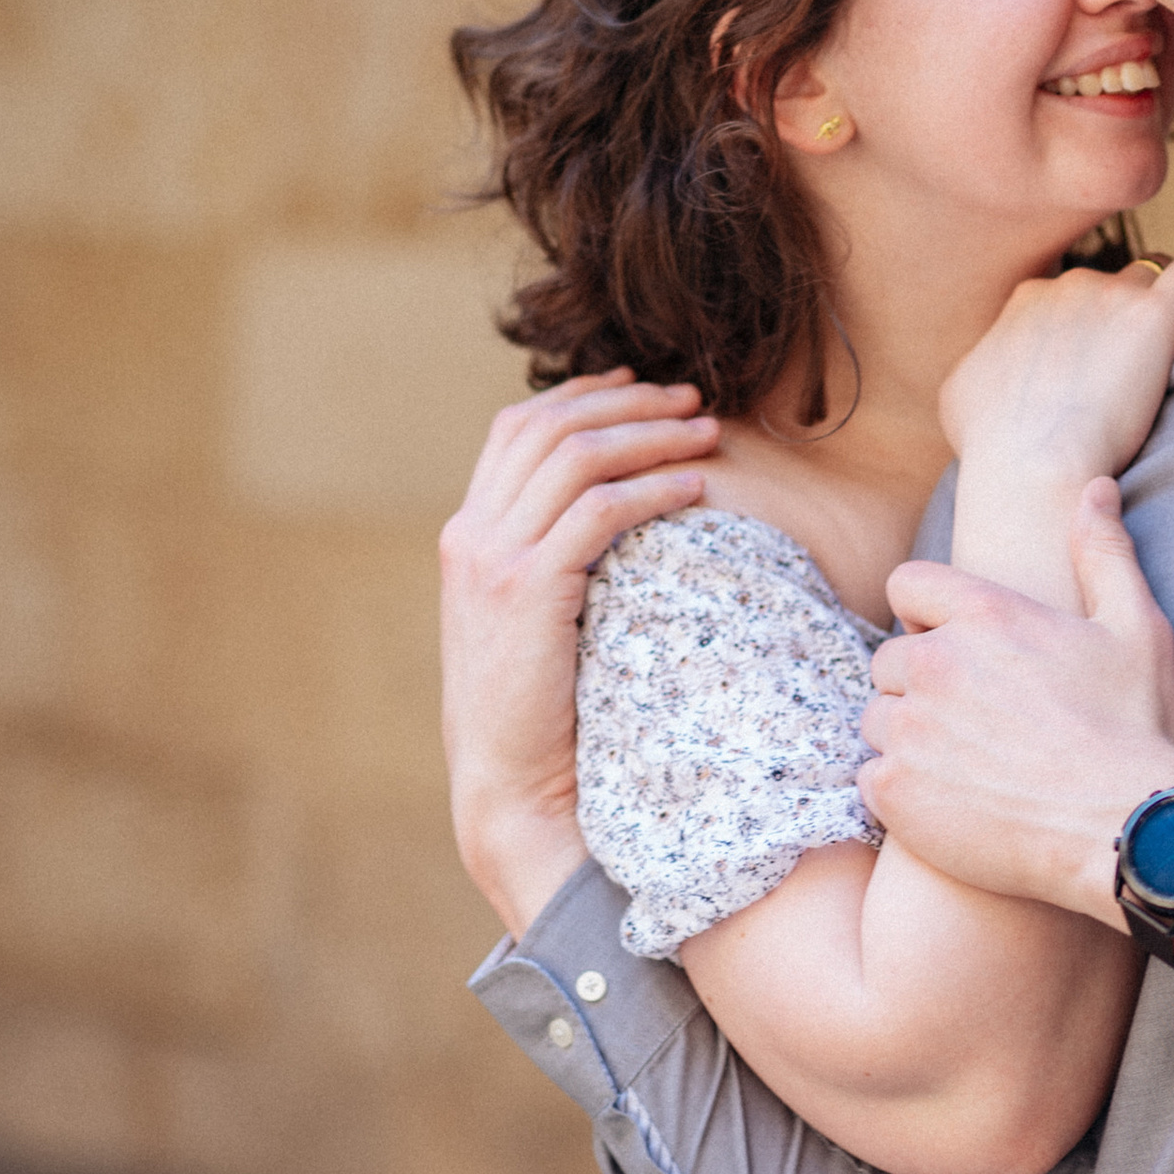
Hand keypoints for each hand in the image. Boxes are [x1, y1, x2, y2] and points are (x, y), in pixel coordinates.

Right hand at [439, 371, 718, 933]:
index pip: (518, 429)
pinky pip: (597, 513)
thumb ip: (552, 565)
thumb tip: (614, 523)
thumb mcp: (534, 624)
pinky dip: (650, 488)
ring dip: (649, 434)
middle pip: (549, 426)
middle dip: (627, 402)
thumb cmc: (541, 717)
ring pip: (576, 458)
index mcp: (466, 535)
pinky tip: (694, 487)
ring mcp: (492, 560)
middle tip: (692, 397)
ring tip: (708, 432)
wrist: (511, 787)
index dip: (581, 396)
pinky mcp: (527, 590)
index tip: (642, 387)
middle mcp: (471, 536)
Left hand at [862, 480, 1173, 929]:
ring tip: (970, 766)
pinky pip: (871, 777)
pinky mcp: (893, 790)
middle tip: (977, 723)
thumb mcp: (1135, 627)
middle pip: (890, 660)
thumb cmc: (1137, 729)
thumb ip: (1103, 552)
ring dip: (911, 737)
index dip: (928, 615)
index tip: (959, 648)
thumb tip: (1094, 488)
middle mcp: (935, 663)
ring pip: (879, 719)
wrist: (1128, 831)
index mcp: (985, 614)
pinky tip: (956, 804)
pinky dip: (903, 791)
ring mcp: (909, 728)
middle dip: (922, 685)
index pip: (907, 585)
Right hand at [938, 247, 1173, 494]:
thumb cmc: (993, 446)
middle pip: (1112, 286)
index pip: (1070, 298)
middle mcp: (1068, 285)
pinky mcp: (1156, 316)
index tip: (1097, 364)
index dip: (1088, 329)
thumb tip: (987, 371)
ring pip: (1153, 278)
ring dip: (1161, 306)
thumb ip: (981, 368)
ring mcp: (1114, 295)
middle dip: (1122, 318)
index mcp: (1026, 301)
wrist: (1031, 466)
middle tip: (1133, 368)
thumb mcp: (960, 398)